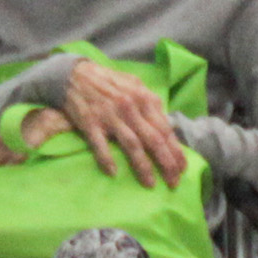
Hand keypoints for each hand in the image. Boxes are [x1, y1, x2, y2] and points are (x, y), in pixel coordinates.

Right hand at [55, 63, 188, 187]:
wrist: (74, 74)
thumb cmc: (108, 82)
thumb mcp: (135, 86)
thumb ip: (151, 104)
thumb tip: (169, 125)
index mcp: (144, 98)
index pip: (165, 129)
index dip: (176, 151)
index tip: (182, 169)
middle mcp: (131, 107)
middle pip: (154, 139)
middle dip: (166, 163)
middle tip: (173, 182)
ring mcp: (111, 115)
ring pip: (132, 144)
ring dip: (143, 166)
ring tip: (151, 183)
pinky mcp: (91, 122)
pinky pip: (100, 144)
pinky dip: (107, 159)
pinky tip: (113, 172)